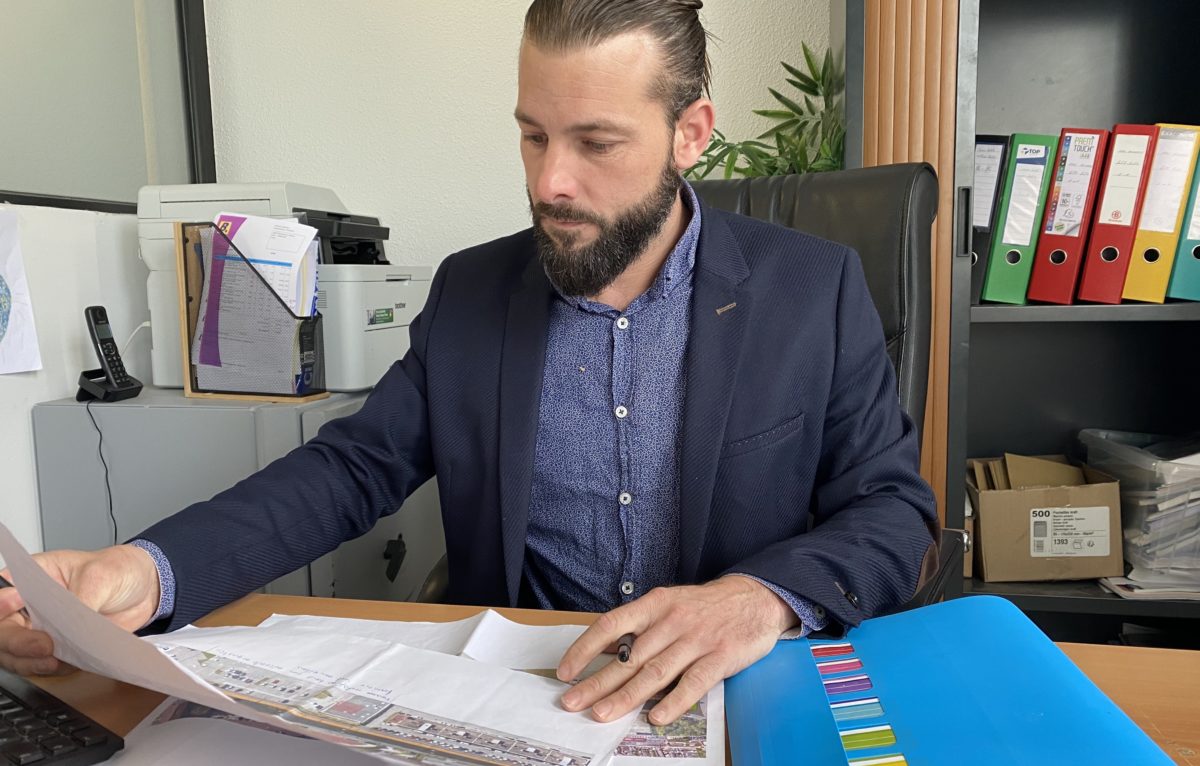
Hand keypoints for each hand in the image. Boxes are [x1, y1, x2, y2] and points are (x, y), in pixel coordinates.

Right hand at [0, 545, 160, 675]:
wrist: (147, 589)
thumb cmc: (119, 569)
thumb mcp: (101, 575)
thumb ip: (82, 599)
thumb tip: (71, 624)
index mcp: (32, 577)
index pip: (1, 593)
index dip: (1, 604)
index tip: (15, 603)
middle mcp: (30, 606)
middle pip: (3, 631)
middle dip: (17, 643)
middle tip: (44, 645)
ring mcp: (41, 629)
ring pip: (16, 654)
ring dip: (32, 662)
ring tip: (56, 660)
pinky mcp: (57, 647)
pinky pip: (43, 665)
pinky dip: (52, 669)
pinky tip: (69, 663)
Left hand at [556, 575, 796, 724]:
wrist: (755, 598)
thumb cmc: (704, 606)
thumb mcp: (668, 604)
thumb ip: (640, 627)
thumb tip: (604, 652)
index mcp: (655, 605)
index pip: (611, 625)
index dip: (585, 648)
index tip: (566, 671)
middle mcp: (672, 621)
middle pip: (629, 656)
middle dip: (597, 682)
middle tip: (572, 702)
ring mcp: (697, 640)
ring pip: (655, 672)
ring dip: (626, 696)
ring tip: (602, 714)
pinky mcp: (720, 658)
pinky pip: (693, 683)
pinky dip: (673, 701)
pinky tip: (656, 717)